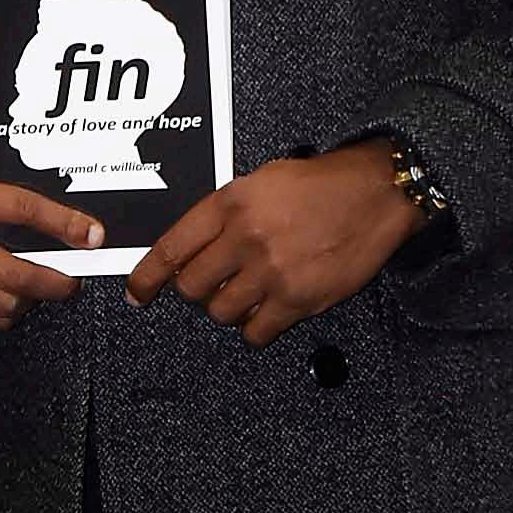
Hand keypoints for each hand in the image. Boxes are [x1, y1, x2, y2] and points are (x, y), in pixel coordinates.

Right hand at [0, 161, 106, 327]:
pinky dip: (3, 314)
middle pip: (17, 274)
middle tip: (71, 281)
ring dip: (30, 302)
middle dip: (57, 282)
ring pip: (2, 304)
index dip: (62, 224)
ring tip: (37, 291)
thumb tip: (40, 213)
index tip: (91, 234)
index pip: (21, 211)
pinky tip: (8, 302)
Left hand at [125, 141, 429, 344]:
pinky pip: (256, 332)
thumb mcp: (262, 180)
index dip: (147, 277)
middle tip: (210, 286)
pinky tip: (265, 313)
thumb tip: (193, 246)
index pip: (171, 248)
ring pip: (220, 312)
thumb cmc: (322, 184)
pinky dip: (254, 328)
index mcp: (231, 203)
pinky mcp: (298, 299)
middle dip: (194, 292)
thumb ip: (224, 212)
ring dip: (226, 309)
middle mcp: (245, 238)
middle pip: (191, 288)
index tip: (136, 294)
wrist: (375, 193)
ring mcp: (271, 272)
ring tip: (245, 294)